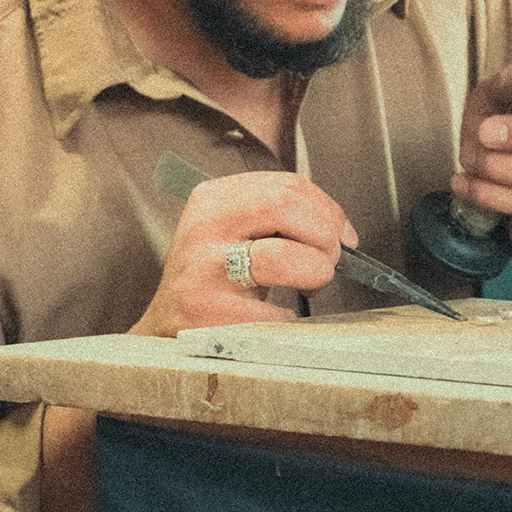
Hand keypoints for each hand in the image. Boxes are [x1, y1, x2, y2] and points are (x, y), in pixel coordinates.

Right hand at [131, 171, 357, 337]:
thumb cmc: (215, 278)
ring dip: (315, 273)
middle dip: (323, 235)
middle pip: (284, 206)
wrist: (168, 326)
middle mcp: (204, 227)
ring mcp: (204, 270)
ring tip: (310, 286)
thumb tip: (341, 232)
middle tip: (329, 261)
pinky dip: (291, 318)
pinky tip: (279, 318)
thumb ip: (279, 219)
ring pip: (282, 257)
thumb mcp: (233, 231)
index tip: (342, 235)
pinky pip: (275, 312)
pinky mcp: (209, 314)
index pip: (286, 185)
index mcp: (213, 199)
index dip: (328, 210)